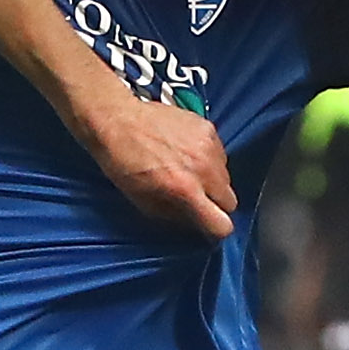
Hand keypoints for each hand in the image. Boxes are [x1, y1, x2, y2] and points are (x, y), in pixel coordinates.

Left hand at [80, 92, 236, 239]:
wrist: (118, 120)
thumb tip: (195, 224)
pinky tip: (187, 153)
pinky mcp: (208, 128)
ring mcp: (208, 145)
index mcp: (185, 190)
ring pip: (227, 177)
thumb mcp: (142, 202)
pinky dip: (209, 158)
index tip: (207, 224)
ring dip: (212, 180)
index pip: (222, 225)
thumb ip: (174, 217)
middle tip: (195, 198)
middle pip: (230, 201)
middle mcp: (203, 168)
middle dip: (215, 204)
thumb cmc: (123, 163)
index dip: (215, 229)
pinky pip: (220, 154)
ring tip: (187, 171)